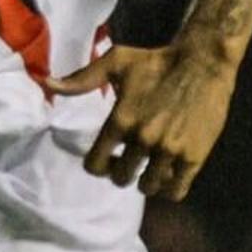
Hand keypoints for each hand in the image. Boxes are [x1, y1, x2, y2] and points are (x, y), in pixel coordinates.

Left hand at [50, 39, 240, 198]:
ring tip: (150, 168)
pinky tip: (169, 175)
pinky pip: (175, 190)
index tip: (108, 158)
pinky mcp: (194, 156)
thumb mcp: (116, 62)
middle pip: (121, 178)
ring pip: (148, 187)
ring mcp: (169, 150)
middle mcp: (143, 139)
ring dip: (146, 181)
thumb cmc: (156, 61)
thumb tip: (47, 83)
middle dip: (123, 172)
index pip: (95, 164)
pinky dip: (169, 188)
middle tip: (131, 162)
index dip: (98, 165)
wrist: (203, 62)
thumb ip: (82, 79)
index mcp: (120, 121)